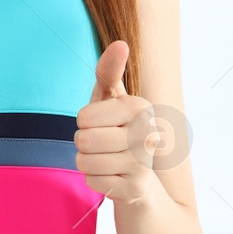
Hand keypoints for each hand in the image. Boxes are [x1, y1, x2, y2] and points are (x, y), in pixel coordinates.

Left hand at [74, 40, 158, 204]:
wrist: (138, 179)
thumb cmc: (116, 129)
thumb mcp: (109, 99)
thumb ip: (108, 72)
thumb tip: (121, 43)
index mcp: (141, 108)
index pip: (84, 117)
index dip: (84, 122)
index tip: (100, 124)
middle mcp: (149, 134)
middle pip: (84, 140)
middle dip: (83, 145)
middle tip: (102, 145)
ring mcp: (144, 164)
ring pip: (85, 161)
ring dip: (87, 162)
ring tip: (106, 160)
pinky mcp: (136, 189)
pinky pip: (92, 181)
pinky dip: (95, 180)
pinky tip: (112, 177)